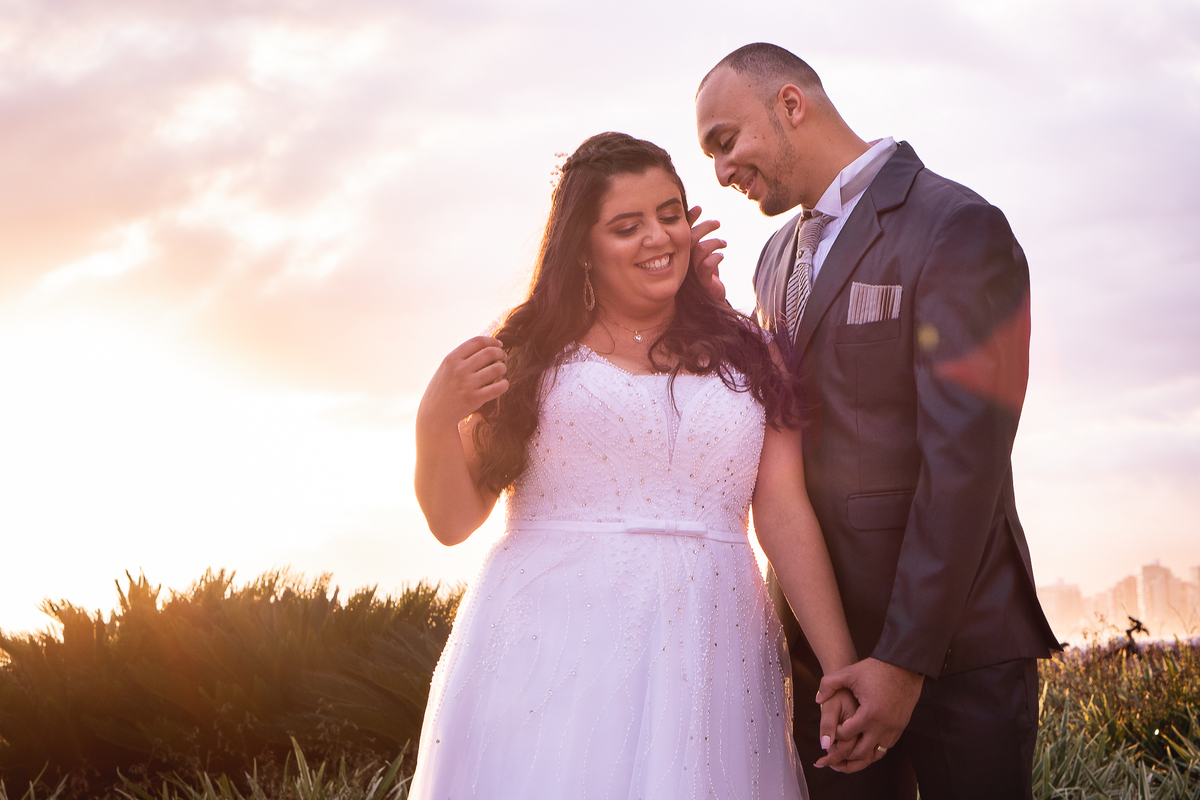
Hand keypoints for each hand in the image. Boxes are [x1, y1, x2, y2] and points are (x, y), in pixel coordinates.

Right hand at [418, 336, 508, 428]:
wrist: (435, 415)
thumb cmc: (443, 389)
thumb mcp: (446, 368)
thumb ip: (461, 357)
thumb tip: (486, 345)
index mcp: (451, 358)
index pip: (477, 341)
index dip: (492, 341)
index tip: (498, 344)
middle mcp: (460, 369)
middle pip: (489, 352)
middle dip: (500, 353)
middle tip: (503, 356)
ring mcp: (467, 384)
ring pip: (497, 368)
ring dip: (503, 368)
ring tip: (501, 370)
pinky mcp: (475, 398)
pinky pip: (499, 387)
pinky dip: (504, 384)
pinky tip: (502, 384)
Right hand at [688, 205, 725, 301]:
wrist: (712, 300)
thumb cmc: (708, 276)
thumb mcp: (704, 257)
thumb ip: (701, 242)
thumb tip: (707, 221)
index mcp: (684, 254)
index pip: (684, 234)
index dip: (689, 219)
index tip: (698, 208)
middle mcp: (685, 262)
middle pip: (690, 238)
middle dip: (705, 227)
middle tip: (718, 223)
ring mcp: (692, 272)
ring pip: (700, 249)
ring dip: (715, 242)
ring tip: (724, 243)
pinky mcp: (702, 282)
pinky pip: (706, 266)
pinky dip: (716, 258)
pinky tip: (721, 257)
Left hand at [814, 657, 923, 772]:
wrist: (903, 666)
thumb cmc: (875, 669)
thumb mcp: (848, 673)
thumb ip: (829, 685)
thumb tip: (818, 700)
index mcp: (869, 714)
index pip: (846, 735)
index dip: (836, 732)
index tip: (834, 727)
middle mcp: (883, 726)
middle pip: (861, 752)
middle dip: (846, 752)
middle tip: (836, 750)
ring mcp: (894, 728)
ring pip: (876, 754)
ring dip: (862, 755)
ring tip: (848, 752)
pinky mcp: (901, 727)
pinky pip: (887, 747)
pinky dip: (875, 749)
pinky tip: (864, 743)